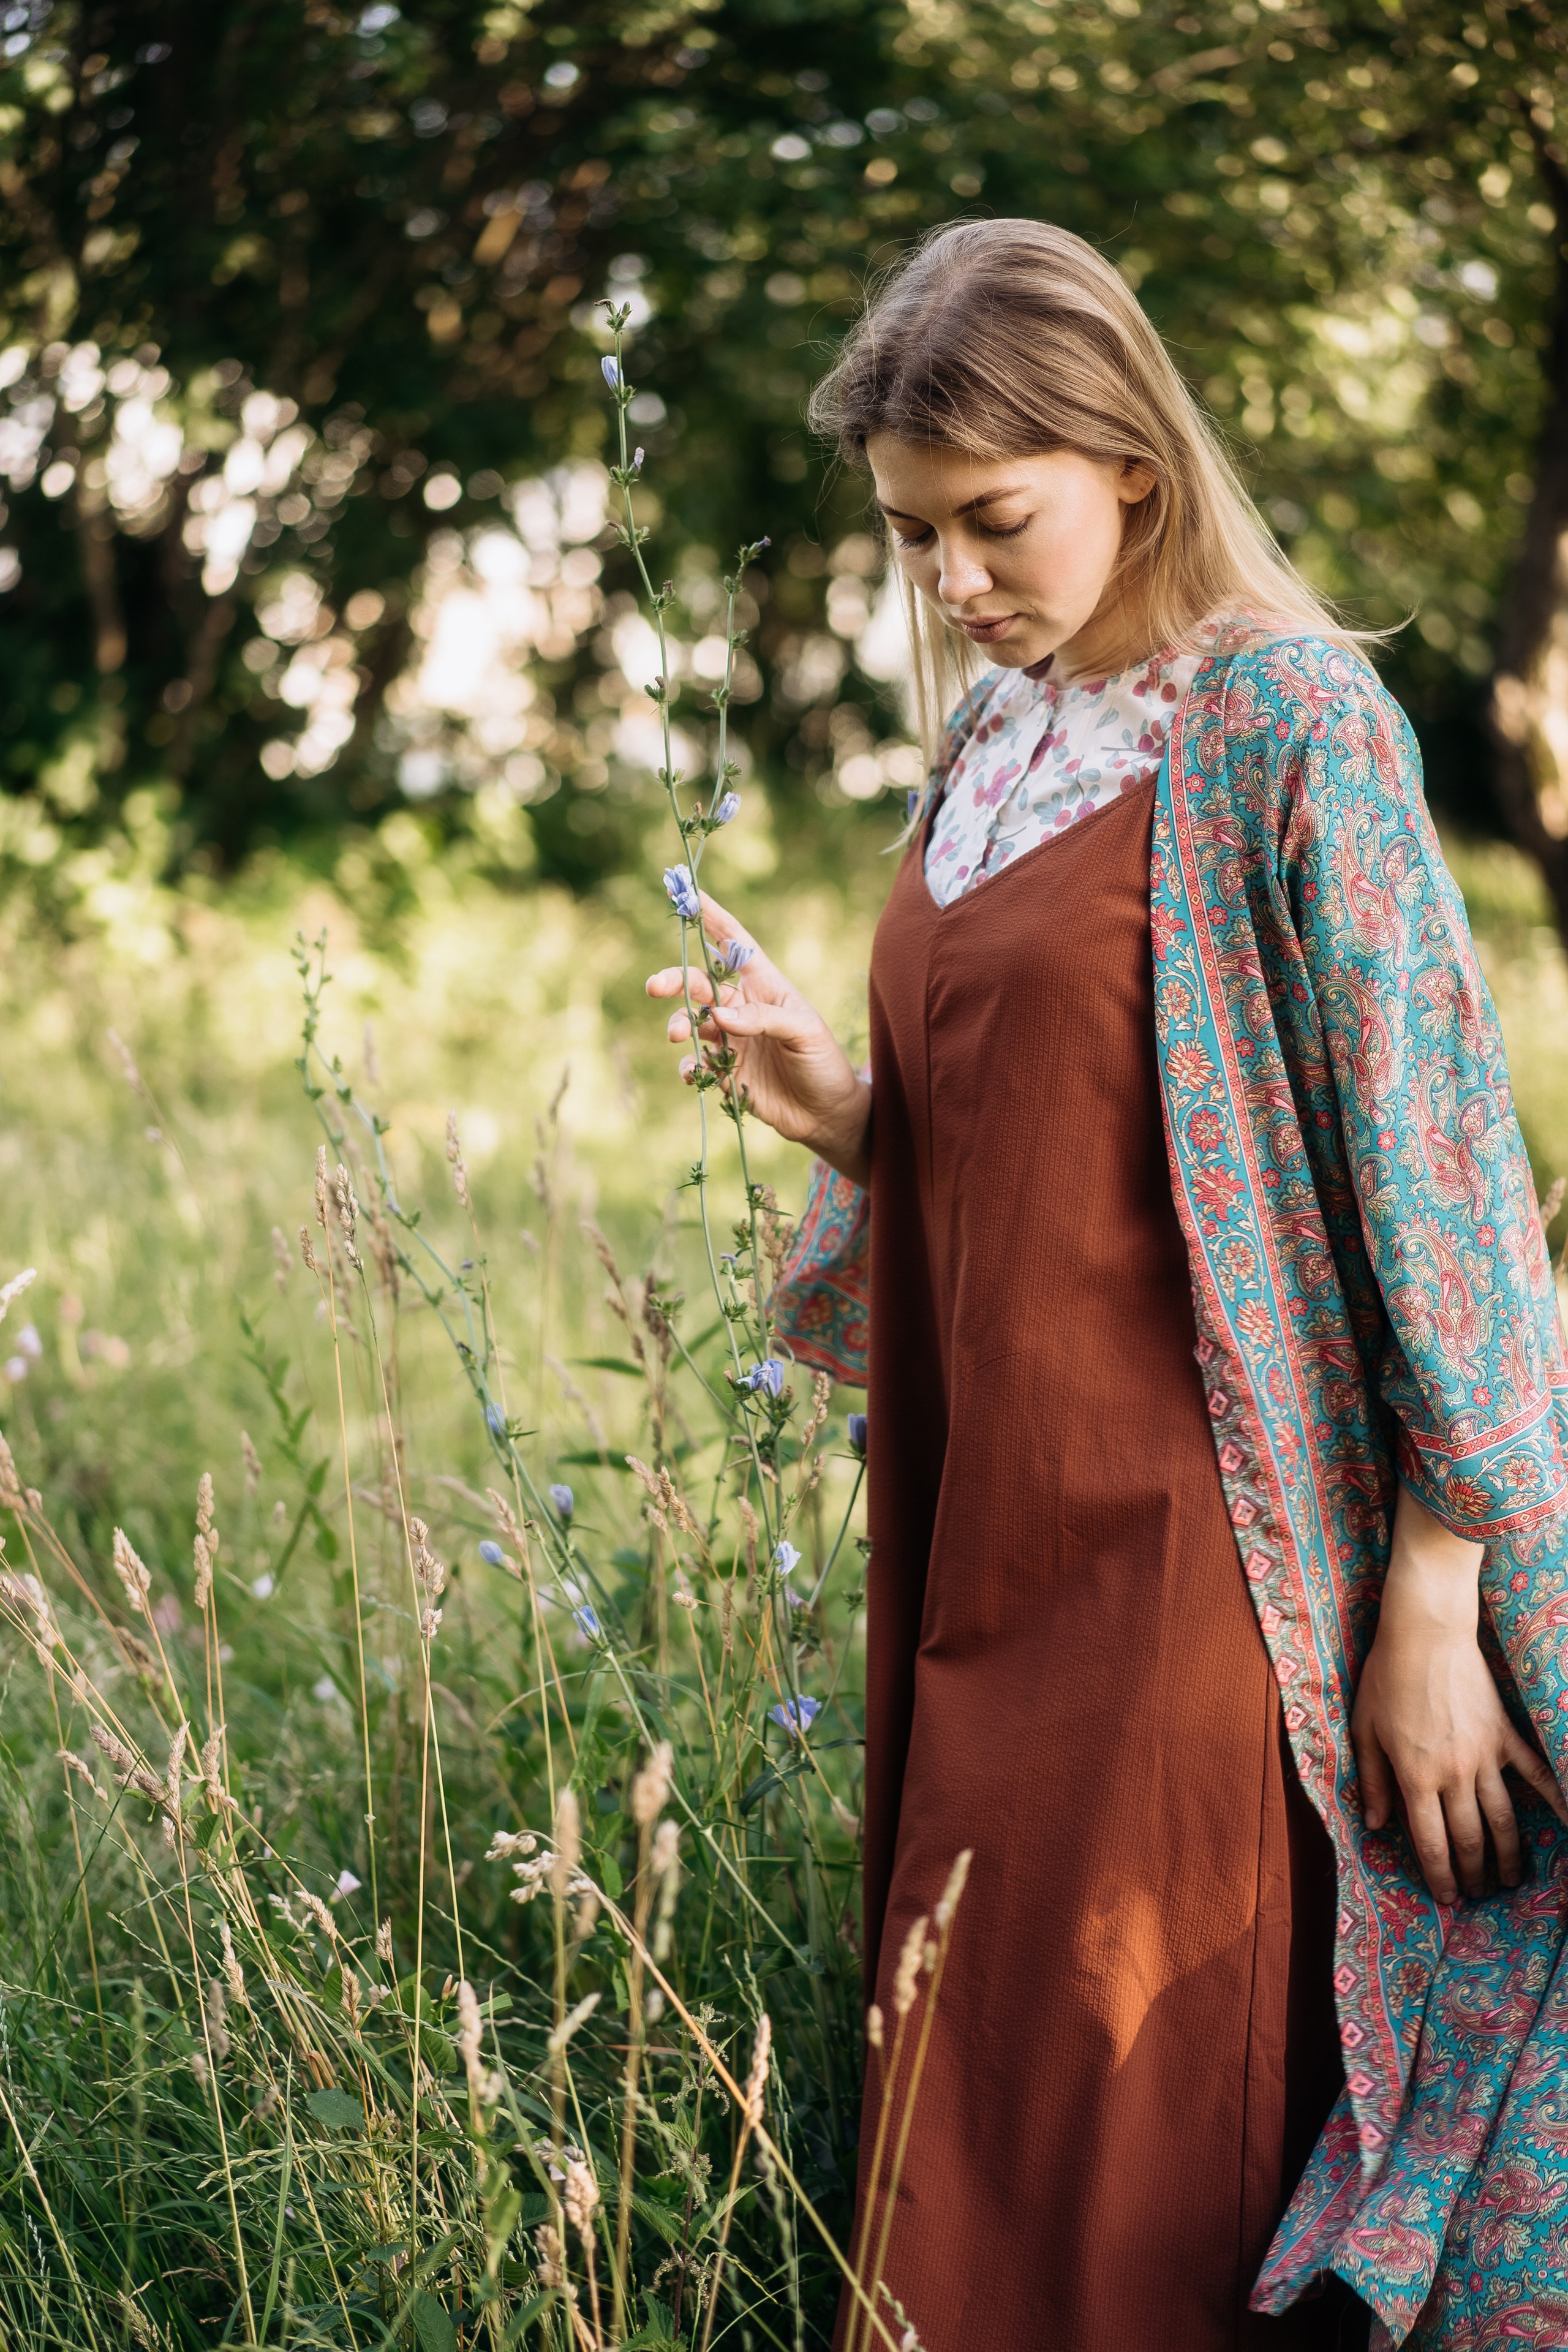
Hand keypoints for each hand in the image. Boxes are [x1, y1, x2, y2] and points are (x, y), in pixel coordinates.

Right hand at [645, 889, 871, 1186]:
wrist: (827, 1115)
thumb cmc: (824, 1063)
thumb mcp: (804, 1033)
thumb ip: (763, 1020)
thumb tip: (719, 1016)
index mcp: (765, 986)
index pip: (735, 944)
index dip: (713, 918)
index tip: (689, 895)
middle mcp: (743, 1007)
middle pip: (700, 983)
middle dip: (675, 980)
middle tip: (655, 986)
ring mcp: (731, 1039)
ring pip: (692, 1021)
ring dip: (680, 1024)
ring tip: (679, 1035)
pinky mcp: (724, 1072)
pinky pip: (696, 1063)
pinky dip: (689, 1066)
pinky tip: (693, 1075)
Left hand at [1352, 1486, 1567, 1901]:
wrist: (1425, 1634)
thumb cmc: (1386, 1679)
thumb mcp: (1364, 1730)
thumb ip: (1371, 1780)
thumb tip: (1374, 1824)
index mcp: (1415, 1776)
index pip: (1429, 1841)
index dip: (1439, 1874)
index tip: (1447, 1898)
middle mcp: (1453, 1774)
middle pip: (1468, 1838)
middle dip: (1473, 1873)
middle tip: (1478, 1895)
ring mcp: (1485, 1756)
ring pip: (1502, 1819)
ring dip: (1508, 1855)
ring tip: (1511, 1880)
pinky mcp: (1505, 1735)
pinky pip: (1535, 1773)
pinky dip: (1553, 1800)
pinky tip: (1565, 1823)